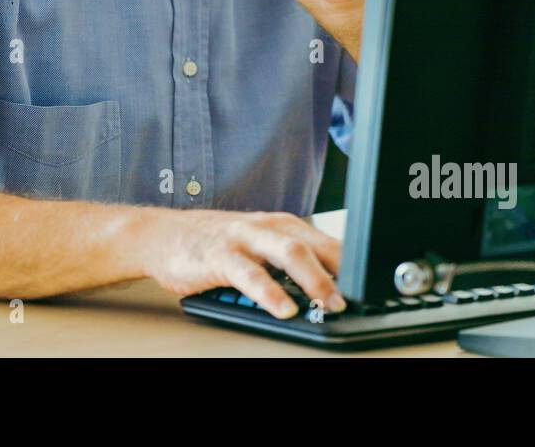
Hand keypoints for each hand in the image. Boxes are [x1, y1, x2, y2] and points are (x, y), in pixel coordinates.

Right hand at [140, 208, 346, 318]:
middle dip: (340, 273)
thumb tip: (333, 290)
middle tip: (356, 299)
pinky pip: (249, 274)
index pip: (328, 243)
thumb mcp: (260, 247)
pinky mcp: (219, 255)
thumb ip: (291, 263)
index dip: (353, 266)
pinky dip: (269, 293)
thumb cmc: (215, 244)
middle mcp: (268, 227)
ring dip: (313, 279)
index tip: (373, 287)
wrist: (162, 235)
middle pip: (314, 245)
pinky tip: (282, 309)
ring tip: (328, 303)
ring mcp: (243, 238)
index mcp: (284, 225)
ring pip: (288, 253)